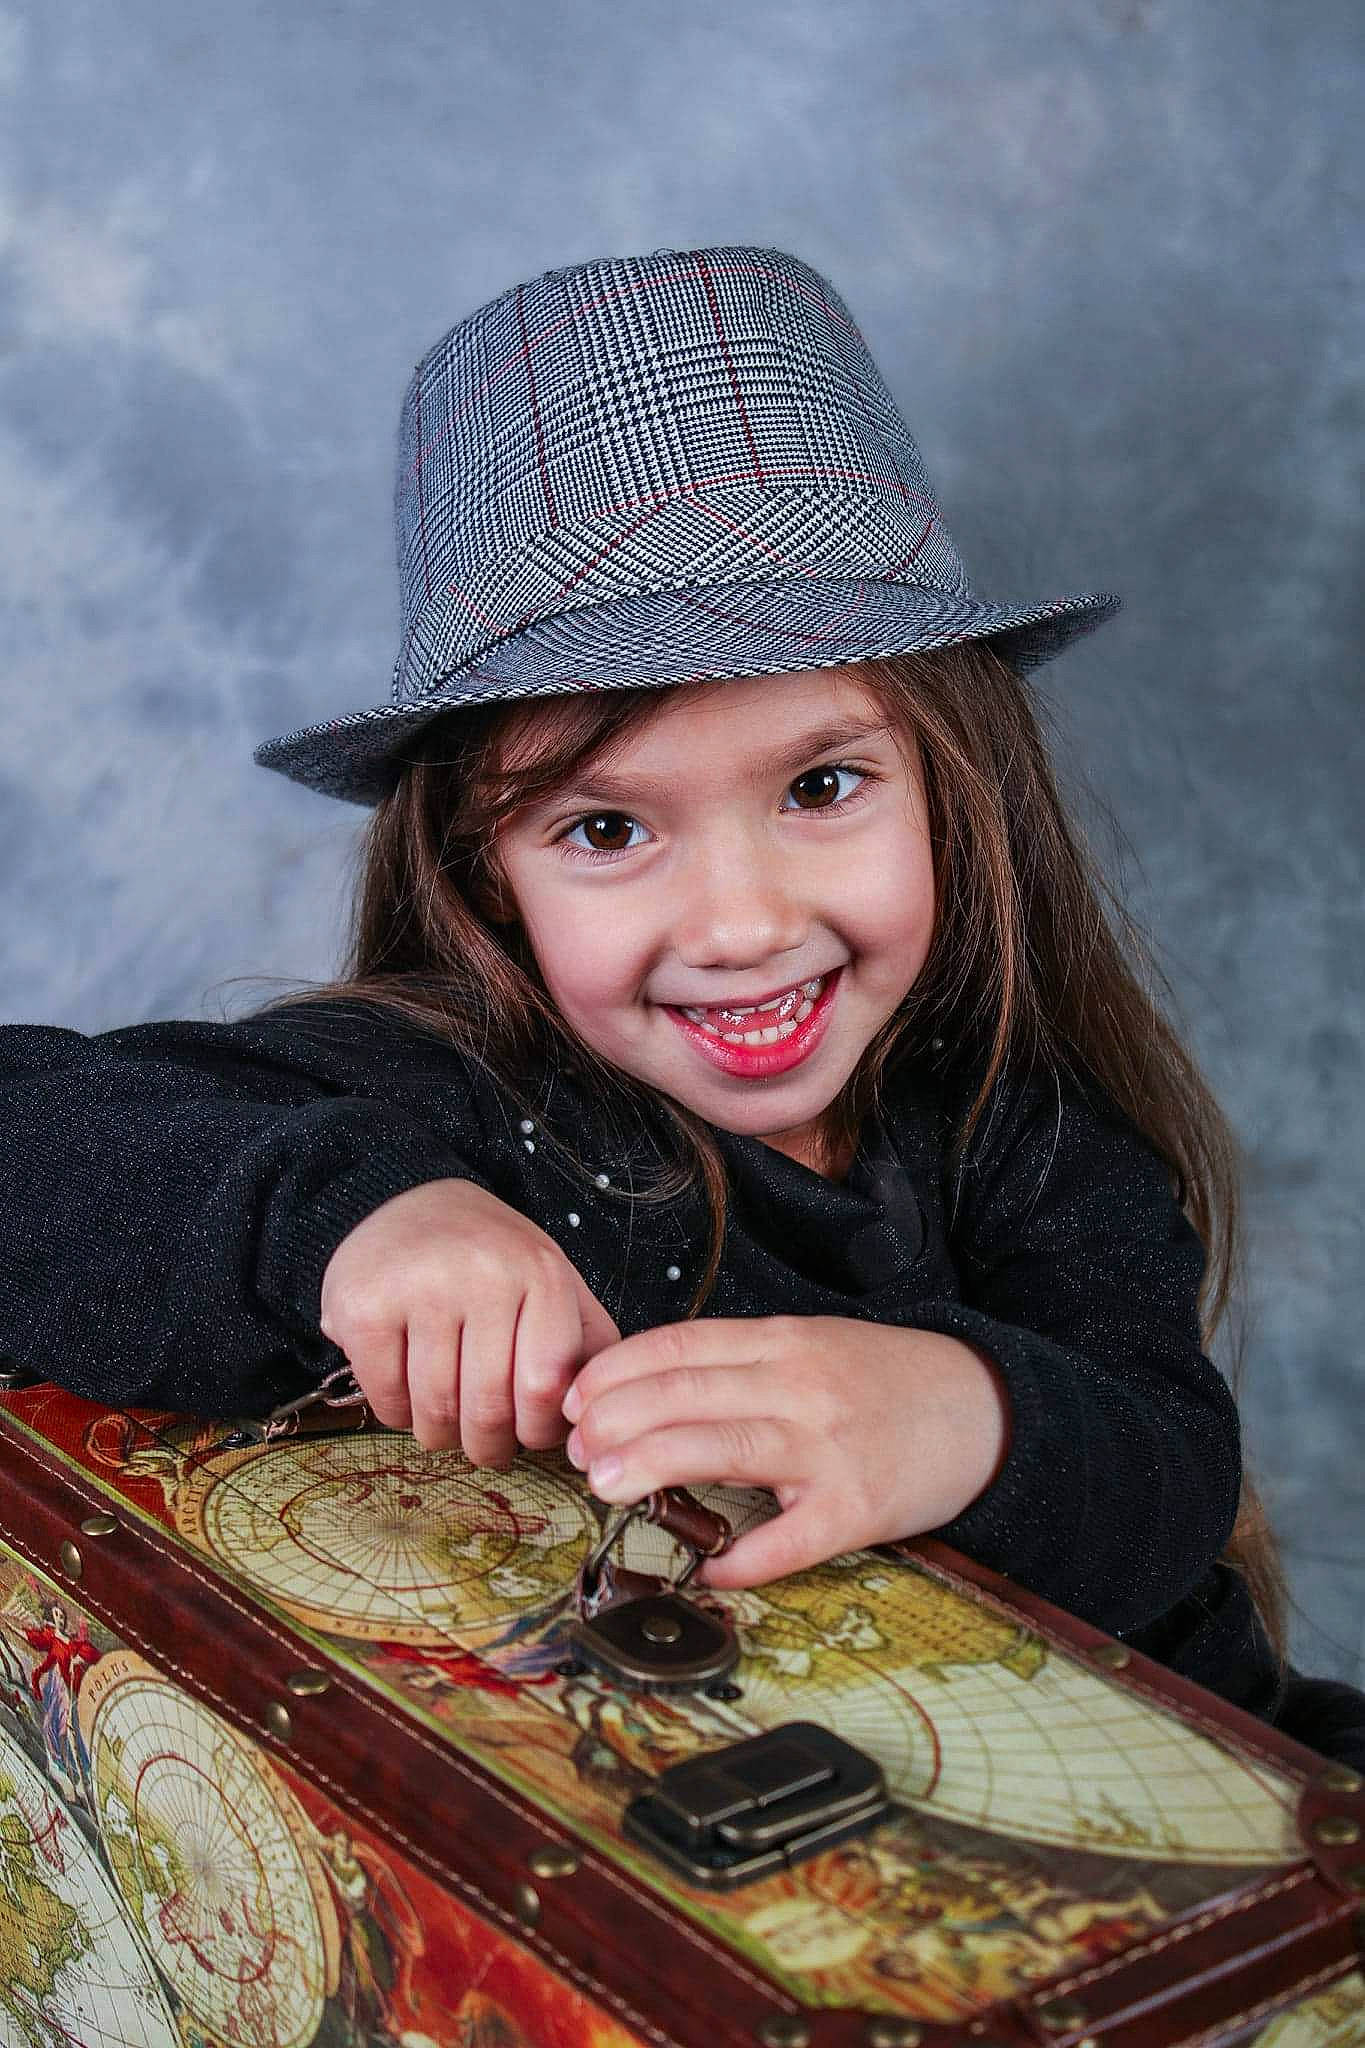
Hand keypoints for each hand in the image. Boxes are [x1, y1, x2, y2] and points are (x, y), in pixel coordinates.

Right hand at [318, 1179, 620, 1461]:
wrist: (404, 1202)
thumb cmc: (488, 1257)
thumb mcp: (551, 1280)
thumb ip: (585, 1342)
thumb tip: (588, 1416)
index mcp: (541, 1273)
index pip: (548, 1388)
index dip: (539, 1430)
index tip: (529, 1433)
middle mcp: (484, 1275)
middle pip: (490, 1409)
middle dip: (489, 1447)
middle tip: (486, 1448)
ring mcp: (420, 1289)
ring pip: (436, 1411)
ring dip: (441, 1435)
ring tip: (446, 1422)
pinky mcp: (364, 1308)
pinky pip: (387, 1399)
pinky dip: (398, 1414)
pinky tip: (407, 1392)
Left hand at [560, 1315, 1011, 1587]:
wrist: (983, 1410)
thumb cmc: (885, 1382)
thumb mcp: (811, 1346)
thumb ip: (739, 1363)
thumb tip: (643, 1390)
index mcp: (784, 1342)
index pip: (680, 1345)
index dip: (615, 1370)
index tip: (574, 1396)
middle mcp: (800, 1386)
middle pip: (685, 1395)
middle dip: (614, 1420)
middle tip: (572, 1448)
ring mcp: (829, 1448)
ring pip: (720, 1449)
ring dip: (649, 1467)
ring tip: (601, 1485)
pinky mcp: (857, 1510)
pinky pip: (787, 1541)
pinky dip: (740, 1559)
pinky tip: (706, 1569)